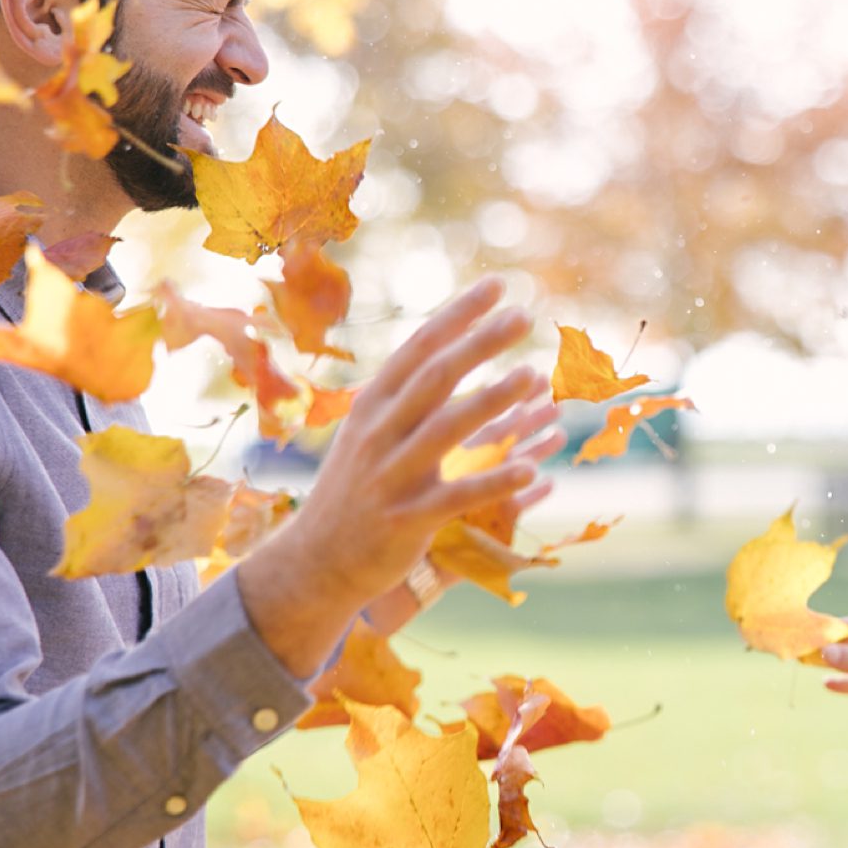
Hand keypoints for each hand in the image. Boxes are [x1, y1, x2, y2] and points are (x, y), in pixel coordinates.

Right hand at [236, 277, 560, 674]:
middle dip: (479, 343)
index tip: (497, 285)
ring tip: (532, 376)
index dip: (458, 314)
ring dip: (490, 401)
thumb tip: (446, 346)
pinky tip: (531, 469)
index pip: (418, 347)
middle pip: (434, 378)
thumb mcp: (369, 434)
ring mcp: (390, 476)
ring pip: (445, 430)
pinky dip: (493, 480)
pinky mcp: (407, 519)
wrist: (315, 562)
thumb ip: (404, 395)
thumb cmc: (356, 490)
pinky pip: (456, 495)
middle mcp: (377, 433)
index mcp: (372, 406)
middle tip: (523, 316)